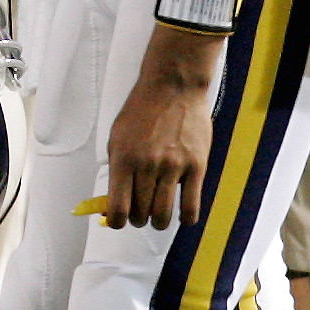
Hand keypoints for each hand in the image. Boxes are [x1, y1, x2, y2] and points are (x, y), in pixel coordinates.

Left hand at [105, 29, 220, 229]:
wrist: (173, 87)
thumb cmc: (141, 111)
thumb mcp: (117, 138)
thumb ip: (115, 172)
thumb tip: (112, 206)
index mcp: (124, 159)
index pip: (119, 209)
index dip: (118, 222)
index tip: (121, 220)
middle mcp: (147, 165)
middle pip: (141, 214)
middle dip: (138, 219)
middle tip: (141, 211)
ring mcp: (173, 166)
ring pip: (163, 215)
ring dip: (158, 221)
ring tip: (158, 213)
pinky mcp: (197, 165)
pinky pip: (191, 207)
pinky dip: (185, 218)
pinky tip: (181, 211)